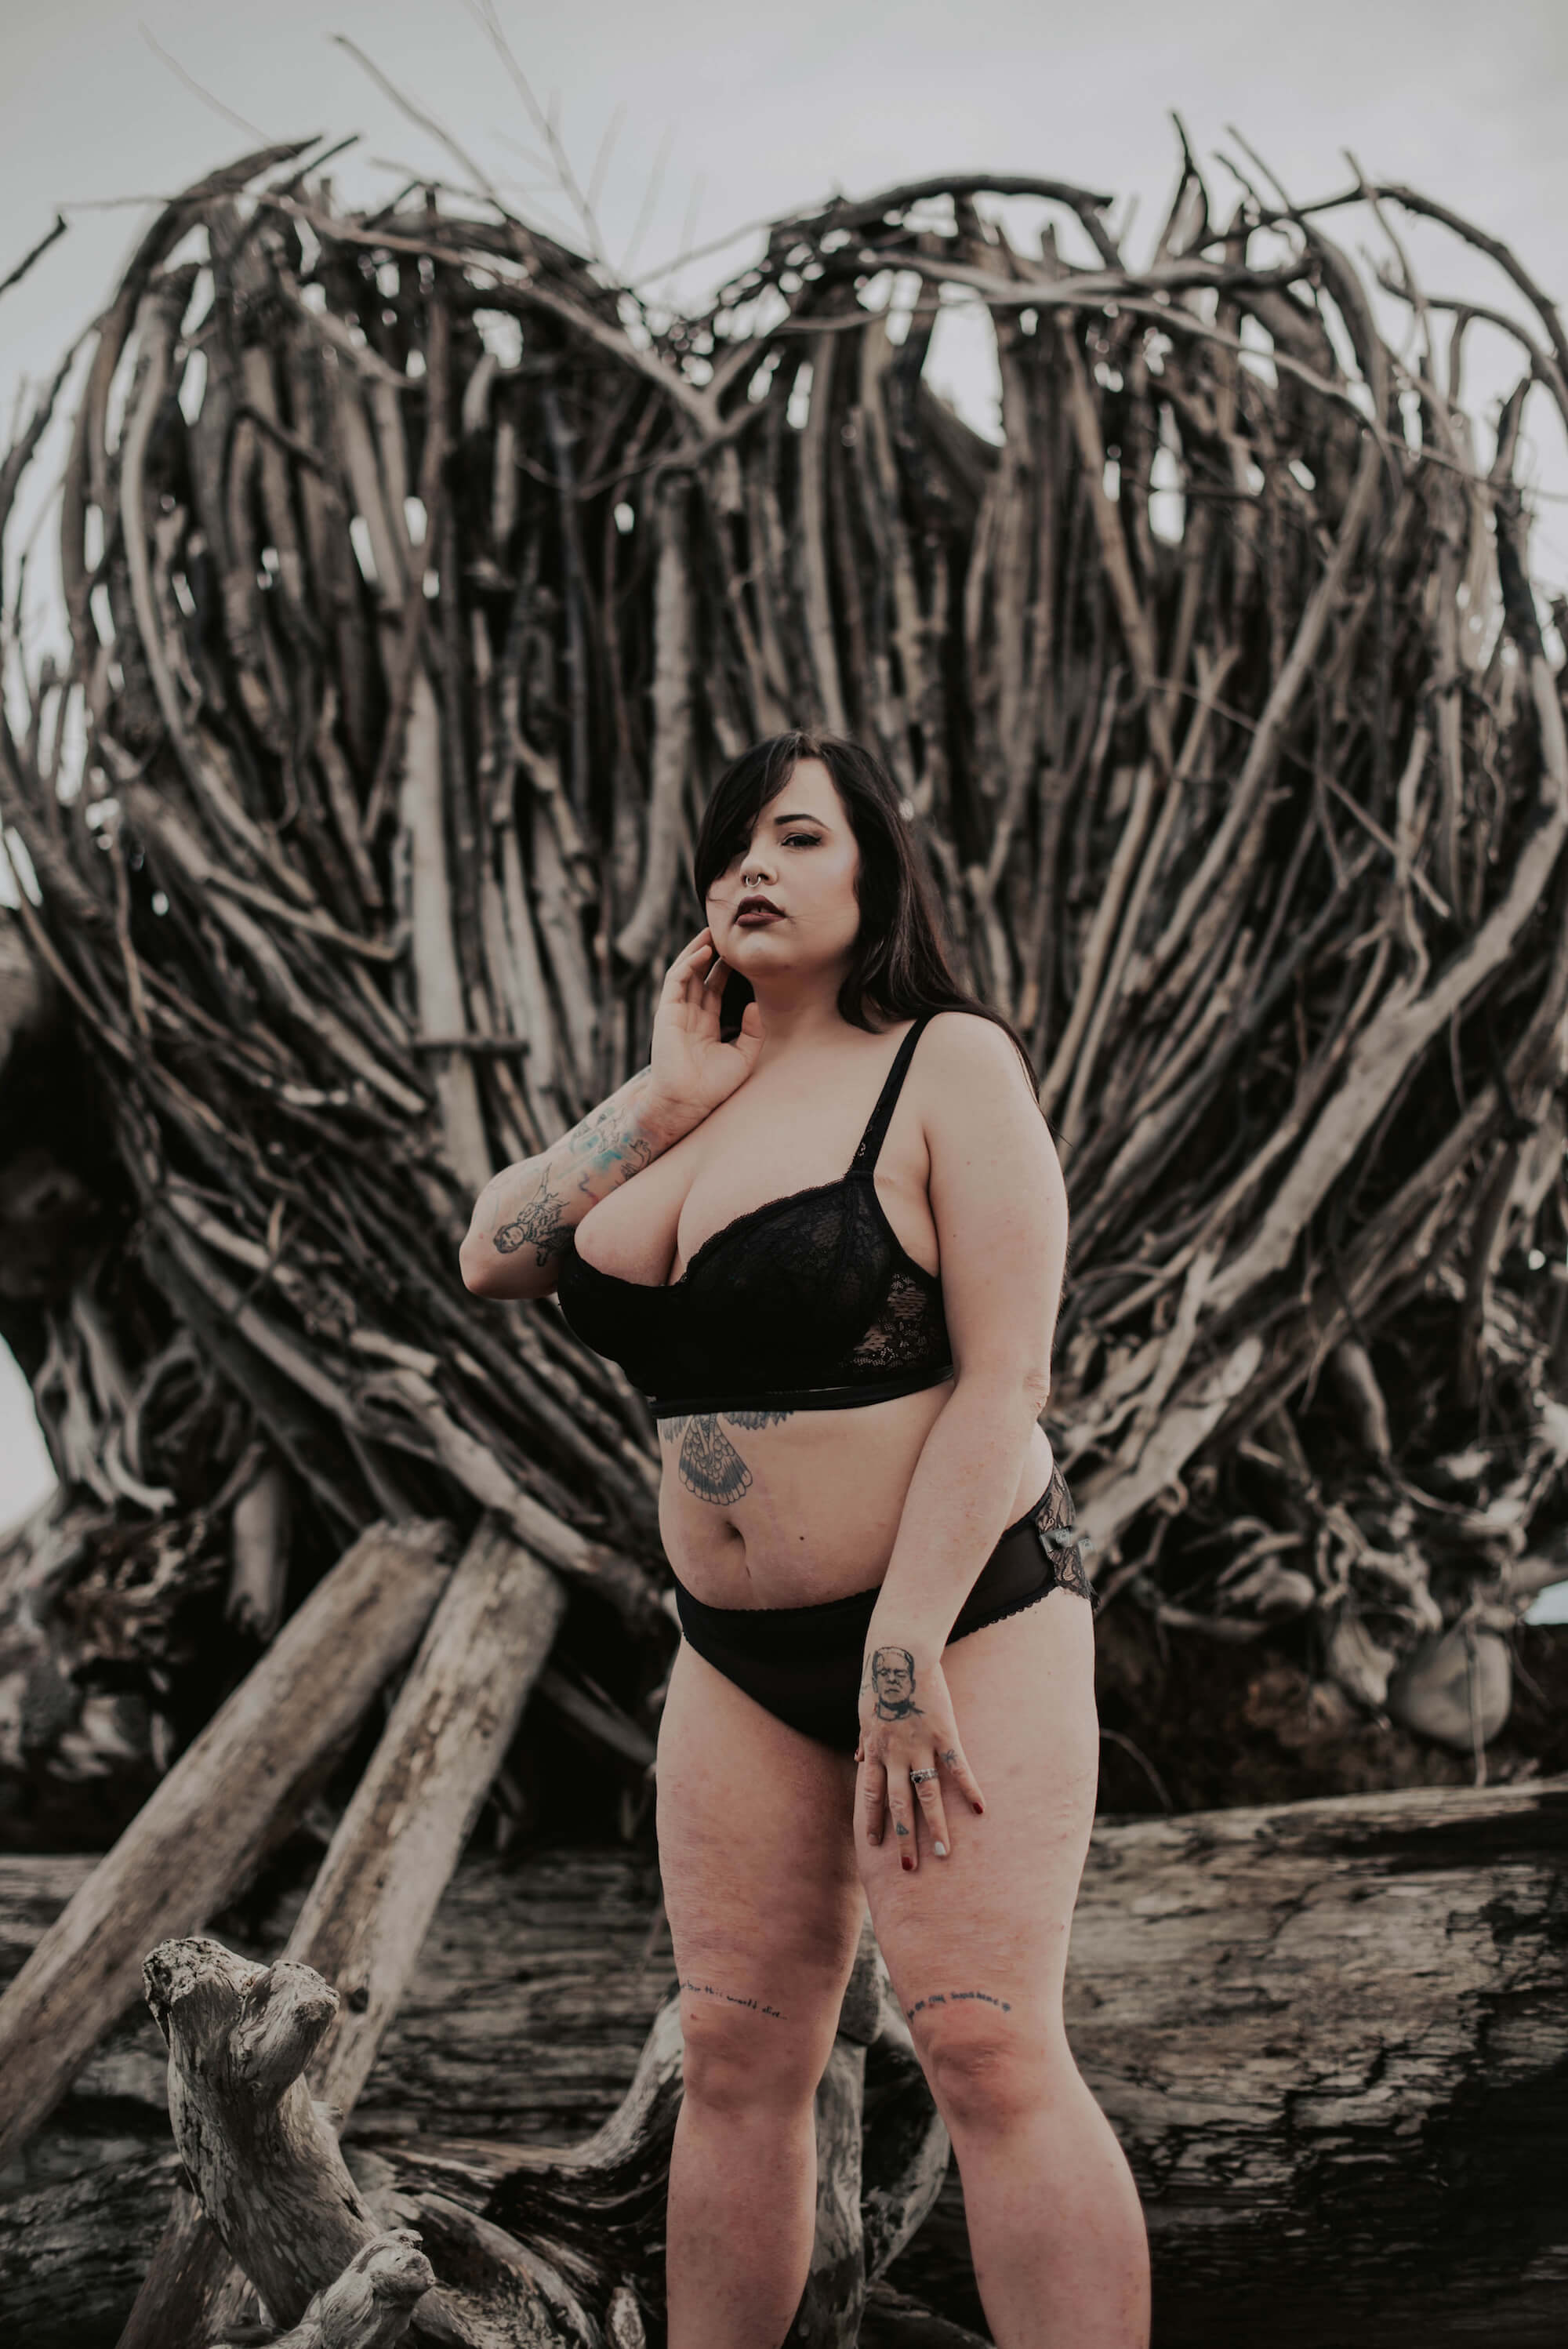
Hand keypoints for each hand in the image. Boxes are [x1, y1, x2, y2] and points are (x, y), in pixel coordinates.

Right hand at [644, 928, 764, 1136]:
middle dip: (711, 955)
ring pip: (686, 973)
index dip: (725, 970)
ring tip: (711, 933)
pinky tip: (703, 952)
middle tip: (725, 933)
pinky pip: (677, 981)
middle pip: (700, 977)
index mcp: (706, 1026)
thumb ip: (752, 1031)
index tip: (739, 953)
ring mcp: (676, 1012)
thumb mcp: (743, 1057)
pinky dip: (688, 964)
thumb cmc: (713, 1086)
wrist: (688, 1101)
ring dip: (697, 952)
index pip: (715, 990)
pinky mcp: (666, 1012)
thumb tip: (755, 1004)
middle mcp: (690, 1016)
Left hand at [854, 1642, 984, 1872]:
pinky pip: (958, 1767)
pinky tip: (981, 1809)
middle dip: (903, 1837)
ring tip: (945, 1853)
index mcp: (875, 1749)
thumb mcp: (864, 1712)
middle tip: (908, 1868)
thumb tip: (857, 1756)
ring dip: (935, 1826)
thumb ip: (864, 1739)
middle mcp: (895, 1754)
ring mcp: (920, 1746)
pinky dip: (970, 1788)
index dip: (873, 1820)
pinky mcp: (944, 1733)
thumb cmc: (880, 1679)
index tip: (875, 1845)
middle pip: (898, 1804)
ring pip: (927, 1794)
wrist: (899, 1652)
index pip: (870, 1794)